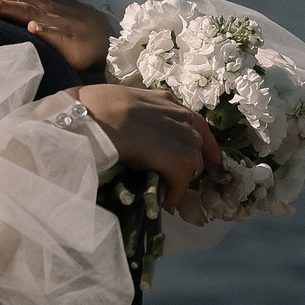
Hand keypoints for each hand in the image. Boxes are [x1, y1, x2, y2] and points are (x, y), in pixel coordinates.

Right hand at [72, 84, 220, 213]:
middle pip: (196, 146)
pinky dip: (173, 196)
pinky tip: (163, 203)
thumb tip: (127, 126)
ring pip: (192, 166)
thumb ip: (136, 116)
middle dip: (188, 160)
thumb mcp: (123, 103)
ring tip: (167, 190)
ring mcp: (186, 140)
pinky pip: (180, 186)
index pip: (194, 122)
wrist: (99, 118)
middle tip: (175, 173)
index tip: (207, 154)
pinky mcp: (182, 162)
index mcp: (168, 101)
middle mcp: (184, 118)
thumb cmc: (96, 107)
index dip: (199, 141)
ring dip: (180, 178)